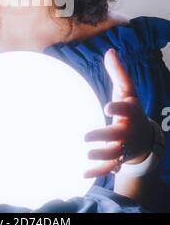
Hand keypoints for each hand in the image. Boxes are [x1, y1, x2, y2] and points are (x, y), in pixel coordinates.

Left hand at [84, 48, 153, 177]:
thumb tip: (110, 51)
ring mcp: (123, 146)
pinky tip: (83, 173)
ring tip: (87, 154)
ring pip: (114, 153)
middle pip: (118, 135)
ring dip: (101, 155)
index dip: (118, 108)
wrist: (142, 135)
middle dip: (104, 136)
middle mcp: (128, 130)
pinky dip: (97, 171)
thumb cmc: (130, 109)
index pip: (126, 109)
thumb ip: (118, 72)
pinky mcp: (118, 157)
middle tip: (87, 137)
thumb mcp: (127, 90)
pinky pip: (108, 166)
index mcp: (130, 112)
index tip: (108, 107)